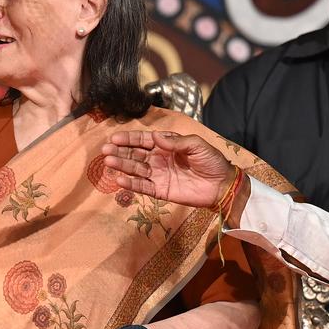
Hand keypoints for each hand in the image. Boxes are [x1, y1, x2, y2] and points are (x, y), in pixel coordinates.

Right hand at [101, 131, 232, 209]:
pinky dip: (131, 184)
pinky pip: (142, 187)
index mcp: (166, 146)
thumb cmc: (211, 162)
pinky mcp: (160, 191)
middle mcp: (158, 159)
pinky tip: (120, 180)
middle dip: (120, 152)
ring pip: (135, 170)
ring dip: (122, 166)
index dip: (129, 139)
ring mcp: (157, 175)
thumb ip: (176, 141)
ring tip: (109, 162)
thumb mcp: (197, 145)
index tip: (114, 139)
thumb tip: (156, 137)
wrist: (222, 185)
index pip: (143, 141)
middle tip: (106, 151)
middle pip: (134, 155)